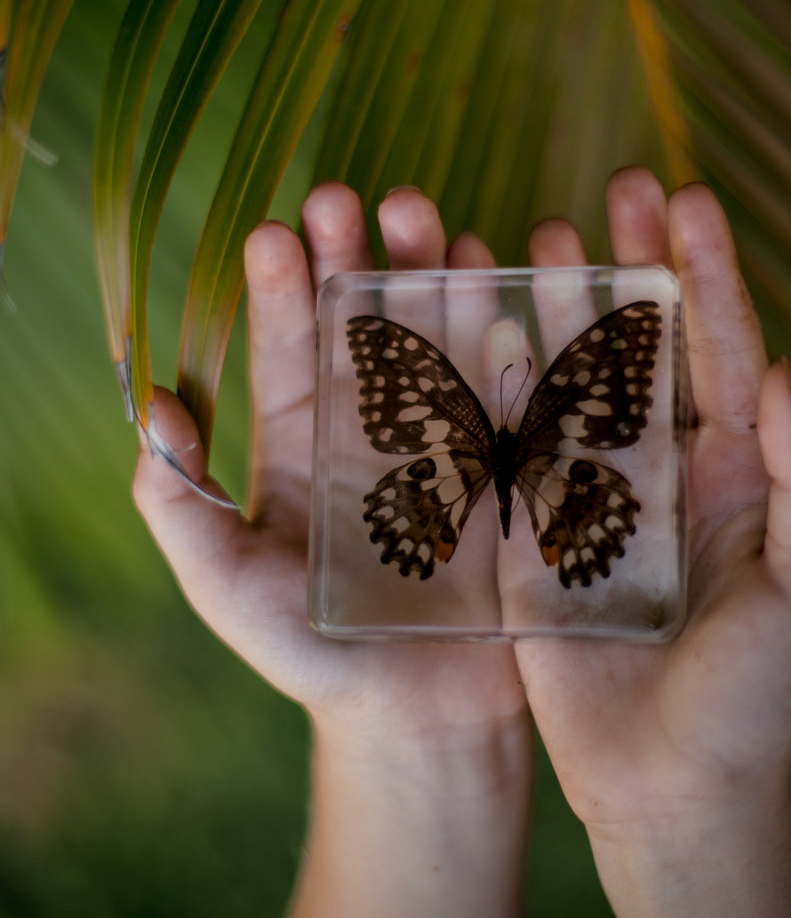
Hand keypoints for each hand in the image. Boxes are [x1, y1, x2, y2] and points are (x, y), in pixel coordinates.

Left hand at [133, 183, 527, 746]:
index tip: (272, 233)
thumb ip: (180, 503)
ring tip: (427, 219)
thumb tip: (152, 405)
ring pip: (441, 336)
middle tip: (352, 199)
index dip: (279, 291)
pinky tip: (505, 276)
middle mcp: (376, 426)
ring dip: (434, 275)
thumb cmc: (314, 654)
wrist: (420, 718)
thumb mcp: (227, 585)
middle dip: (357, 259)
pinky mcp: (509, 464)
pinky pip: (510, 386)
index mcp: (306, 442)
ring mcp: (448, 437)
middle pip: (367, 323)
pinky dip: (511, 330)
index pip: (288, 348)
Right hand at [514, 167, 790, 827]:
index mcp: (736, 474)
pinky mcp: (531, 541)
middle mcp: (662, 473)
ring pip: (569, 385)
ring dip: (556, 312)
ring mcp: (591, 502)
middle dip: (630, 270)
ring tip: (535, 237)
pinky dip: (494, 388)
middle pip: (642, 349)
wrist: (673, 789)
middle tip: (611, 193)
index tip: (686, 200)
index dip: (706, 276)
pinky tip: (476, 328)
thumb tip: (785, 373)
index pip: (722, 353)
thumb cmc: (758, 699)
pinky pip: (509, 452)